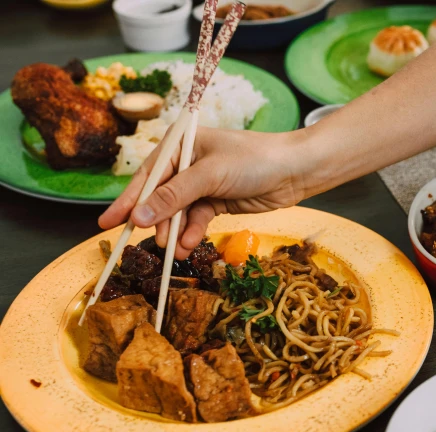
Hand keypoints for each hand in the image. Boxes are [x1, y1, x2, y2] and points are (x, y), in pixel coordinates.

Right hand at [98, 127, 311, 258]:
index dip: (127, 201)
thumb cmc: (254, 160)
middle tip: (149, 244)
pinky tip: (190, 245)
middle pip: (159, 198)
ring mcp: (201, 185)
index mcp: (180, 145)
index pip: (146, 176)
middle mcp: (187, 164)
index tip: (108, 224)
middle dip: (155, 222)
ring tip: (174, 251)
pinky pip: (196, 221)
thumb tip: (137, 216)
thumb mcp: (209, 175)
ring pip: (177, 214)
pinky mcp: (216, 202)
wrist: (295, 171)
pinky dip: (192, 234)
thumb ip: (173, 196)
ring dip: (175, 233)